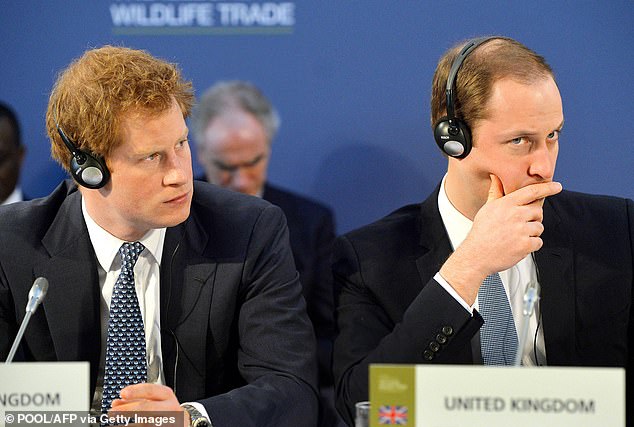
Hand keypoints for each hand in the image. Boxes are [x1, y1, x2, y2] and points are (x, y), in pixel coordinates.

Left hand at [109, 383, 189, 426]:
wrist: (181, 422)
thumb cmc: (165, 409)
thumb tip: (118, 402)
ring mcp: (169, 420)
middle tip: (113, 412)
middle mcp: (169, 407)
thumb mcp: (155, 400)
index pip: (150, 390)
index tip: (122, 393)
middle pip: (146, 407)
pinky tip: (128, 426)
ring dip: (128, 423)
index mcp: (166, 395)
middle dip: (127, 409)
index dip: (135, 391)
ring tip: (117, 422)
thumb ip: (137, 399)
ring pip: (145, 421)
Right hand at [440, 174, 561, 303]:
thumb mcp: (487, 208)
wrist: (476, 255)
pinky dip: (531, 246)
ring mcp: (520, 230)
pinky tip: (518, 246)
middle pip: (538, 212)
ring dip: (531, 233)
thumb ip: (496, 192)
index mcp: (506, 204)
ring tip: (515, 237)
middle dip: (533, 219)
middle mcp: (514, 215)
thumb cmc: (481, 232)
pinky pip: (538, 242)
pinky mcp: (525, 245)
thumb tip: (495, 177)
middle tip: (519, 225)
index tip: (557, 186)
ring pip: (539, 228)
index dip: (547, 188)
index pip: (531, 192)